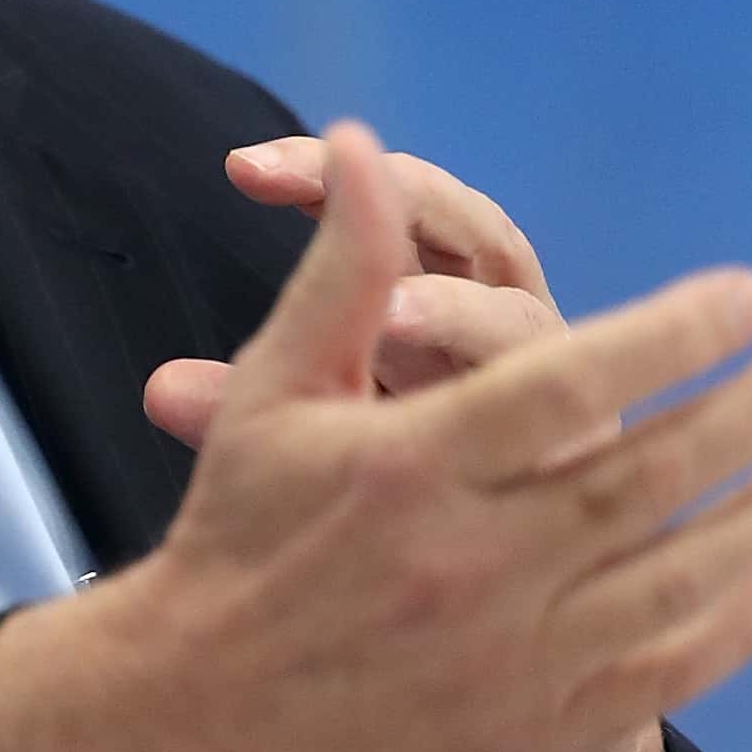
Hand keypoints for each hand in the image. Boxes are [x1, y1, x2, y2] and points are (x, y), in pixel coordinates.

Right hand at [0, 125, 751, 751]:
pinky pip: (659, 674)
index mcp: (407, 467)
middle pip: (648, 475)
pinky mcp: (522, 728)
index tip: (749, 294)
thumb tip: (363, 142)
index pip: (567, 382)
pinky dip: (729, 625)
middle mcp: (466, 562)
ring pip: (676, 574)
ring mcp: (504, 655)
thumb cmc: (236, 532)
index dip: (672, 332)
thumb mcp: (273, 391)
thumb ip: (339, 271)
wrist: (192, 713)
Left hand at [142, 134, 570, 445]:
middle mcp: (503, 319)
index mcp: (437, 290)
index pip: (389, 203)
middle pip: (475, 229)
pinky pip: (571, 418)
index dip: (324, 176)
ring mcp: (556, 384)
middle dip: (406, 205)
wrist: (490, 583)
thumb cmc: (399, 483)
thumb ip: (238, 404)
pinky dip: (525, 409)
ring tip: (390, 318)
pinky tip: (470, 428)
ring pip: (524, 321)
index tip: (243, 168)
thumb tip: (157, 390)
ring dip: (459, 312)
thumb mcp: (311, 431)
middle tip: (336, 203)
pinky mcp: (593, 452)